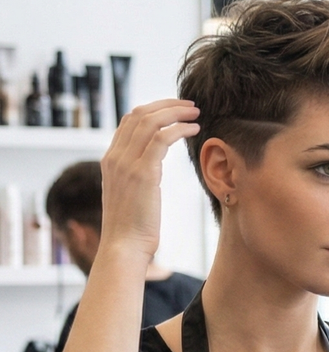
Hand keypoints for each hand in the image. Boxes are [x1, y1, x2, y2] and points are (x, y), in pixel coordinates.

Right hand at [100, 100, 200, 257]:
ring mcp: (126, 163)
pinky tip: (194, 129)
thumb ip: (137, 177)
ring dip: (175, 112)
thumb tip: (150, 170)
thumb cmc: (134, 228)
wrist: (125, 246)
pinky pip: (161, 138)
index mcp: (110, 160)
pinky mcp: (142, 173)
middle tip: (190, 105)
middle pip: (138, 114)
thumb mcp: (131, 195)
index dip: (153, 110)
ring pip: (150, 121)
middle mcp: (115, 157)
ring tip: (196, 113)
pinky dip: (179, 128)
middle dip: (166, 105)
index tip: (174, 110)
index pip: (128, 122)